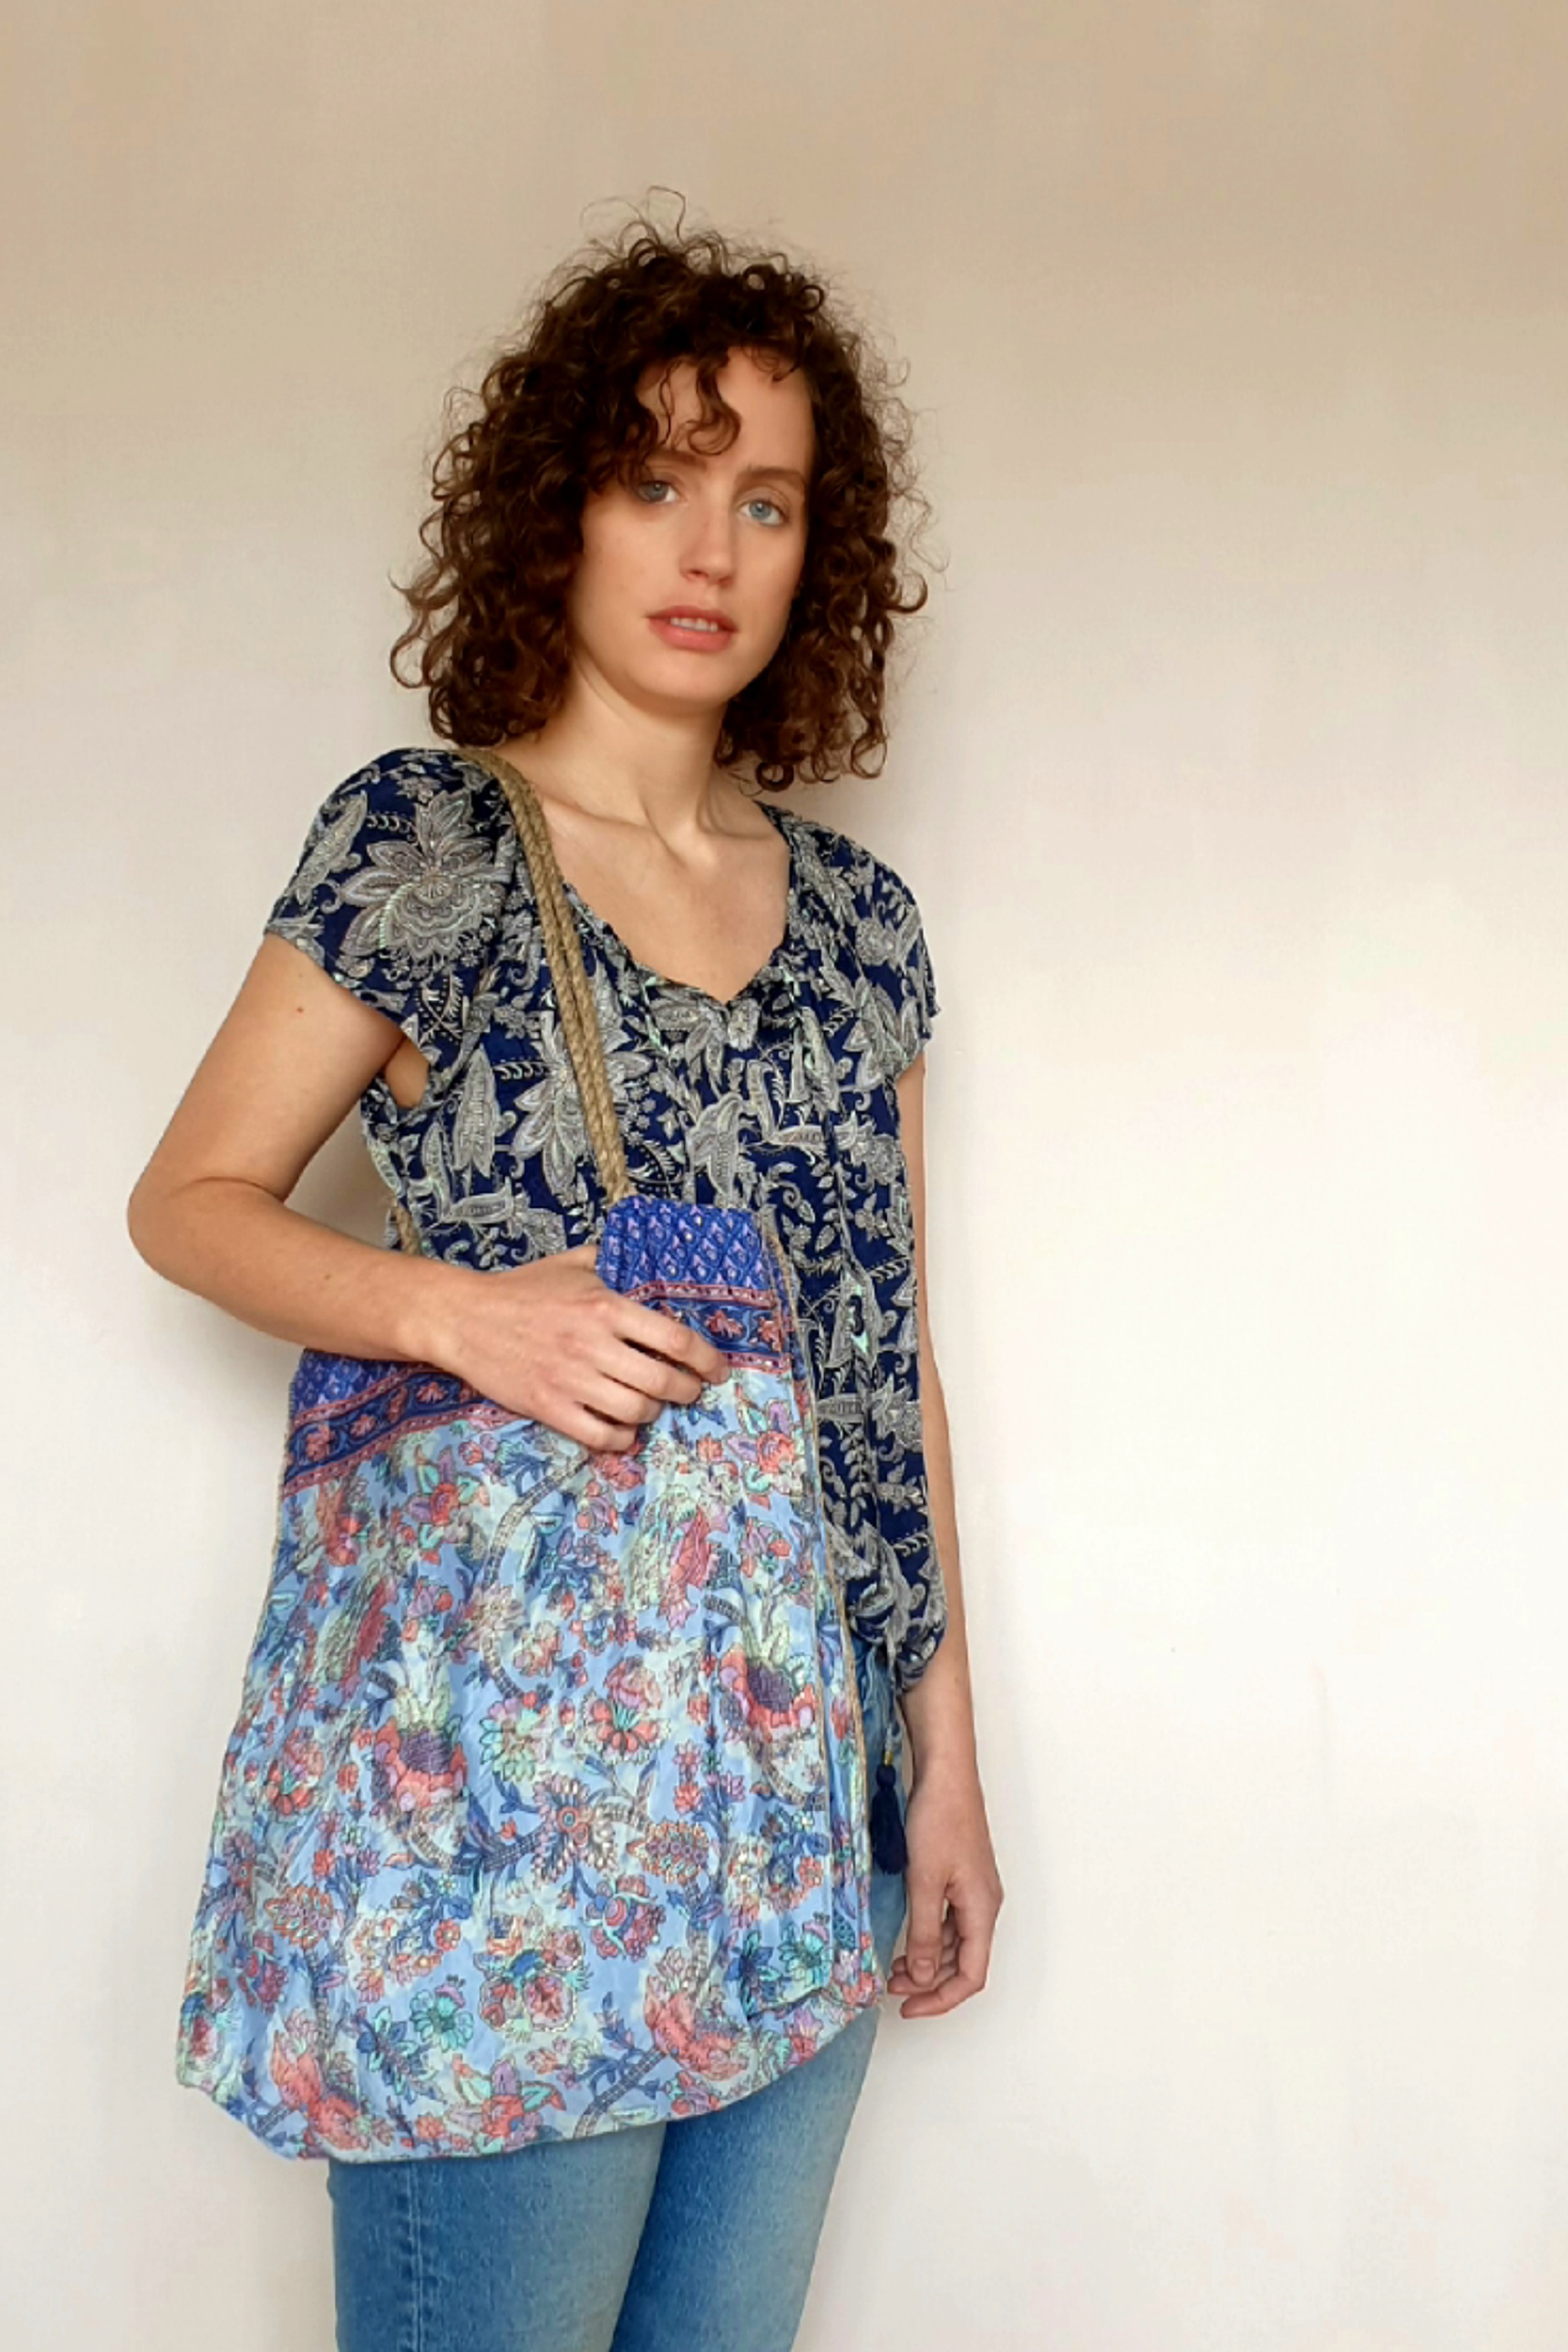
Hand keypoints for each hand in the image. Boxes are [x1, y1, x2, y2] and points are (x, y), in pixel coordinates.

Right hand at [429, 1243, 729, 1450]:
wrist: (463, 1318)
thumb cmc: (519, 1290)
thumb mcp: (571, 1265)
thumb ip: (610, 1263)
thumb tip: (643, 1261)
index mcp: (606, 1306)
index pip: (675, 1339)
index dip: (706, 1360)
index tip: (717, 1370)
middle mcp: (594, 1345)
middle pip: (663, 1382)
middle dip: (686, 1392)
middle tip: (688, 1392)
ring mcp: (571, 1379)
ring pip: (636, 1412)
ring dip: (652, 1413)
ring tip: (650, 1406)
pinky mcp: (548, 1407)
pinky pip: (601, 1436)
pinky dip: (621, 1439)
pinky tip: (622, 1429)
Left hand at [884, 1758, 1003, 2017]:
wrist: (946, 1775)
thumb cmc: (940, 1820)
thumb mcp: (925, 1882)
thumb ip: (926, 1933)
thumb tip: (926, 1977)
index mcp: (982, 1911)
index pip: (972, 1976)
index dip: (942, 1999)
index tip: (910, 2007)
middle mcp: (984, 1905)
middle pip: (965, 1963)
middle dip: (931, 1982)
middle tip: (893, 1987)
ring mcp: (974, 1890)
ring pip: (956, 1943)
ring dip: (929, 1960)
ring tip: (895, 1967)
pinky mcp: (962, 1876)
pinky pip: (950, 1920)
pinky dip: (929, 1936)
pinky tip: (908, 1935)